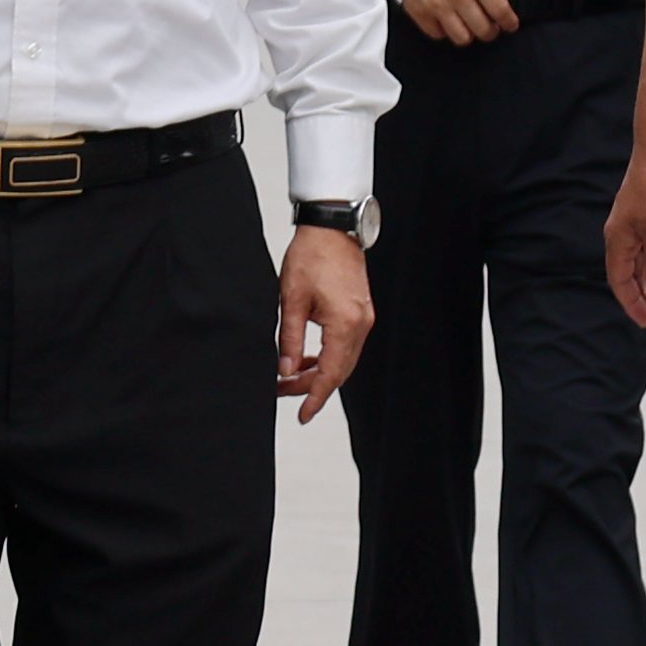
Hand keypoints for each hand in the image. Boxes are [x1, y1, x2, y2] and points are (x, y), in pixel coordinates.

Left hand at [277, 227, 373, 422]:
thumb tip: (286, 371)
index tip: (303, 415)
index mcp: (345, 324)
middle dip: (312, 387)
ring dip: (320, 373)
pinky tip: (309, 359)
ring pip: (344, 359)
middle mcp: (361, 324)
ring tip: (290, 378)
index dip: (315, 397)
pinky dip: (329, 357)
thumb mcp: (291, 301)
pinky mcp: (361, 311)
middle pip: (340, 370)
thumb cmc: (311, 257)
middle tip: (282, 392)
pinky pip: (347, 345)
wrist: (332, 229)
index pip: (331, 373)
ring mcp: (364, 317)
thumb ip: (290, 341)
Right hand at [404, 0, 520, 45]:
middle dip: (491, 31)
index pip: (500, 9)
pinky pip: (437, 34)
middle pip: (483, 29)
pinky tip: (447, 22)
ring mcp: (437, 6)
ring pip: (461, 37)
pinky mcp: (419, 12)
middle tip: (491, 27)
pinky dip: (444, 32)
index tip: (511, 25)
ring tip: (469, 26)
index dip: (509, 22)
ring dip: (469, 34)